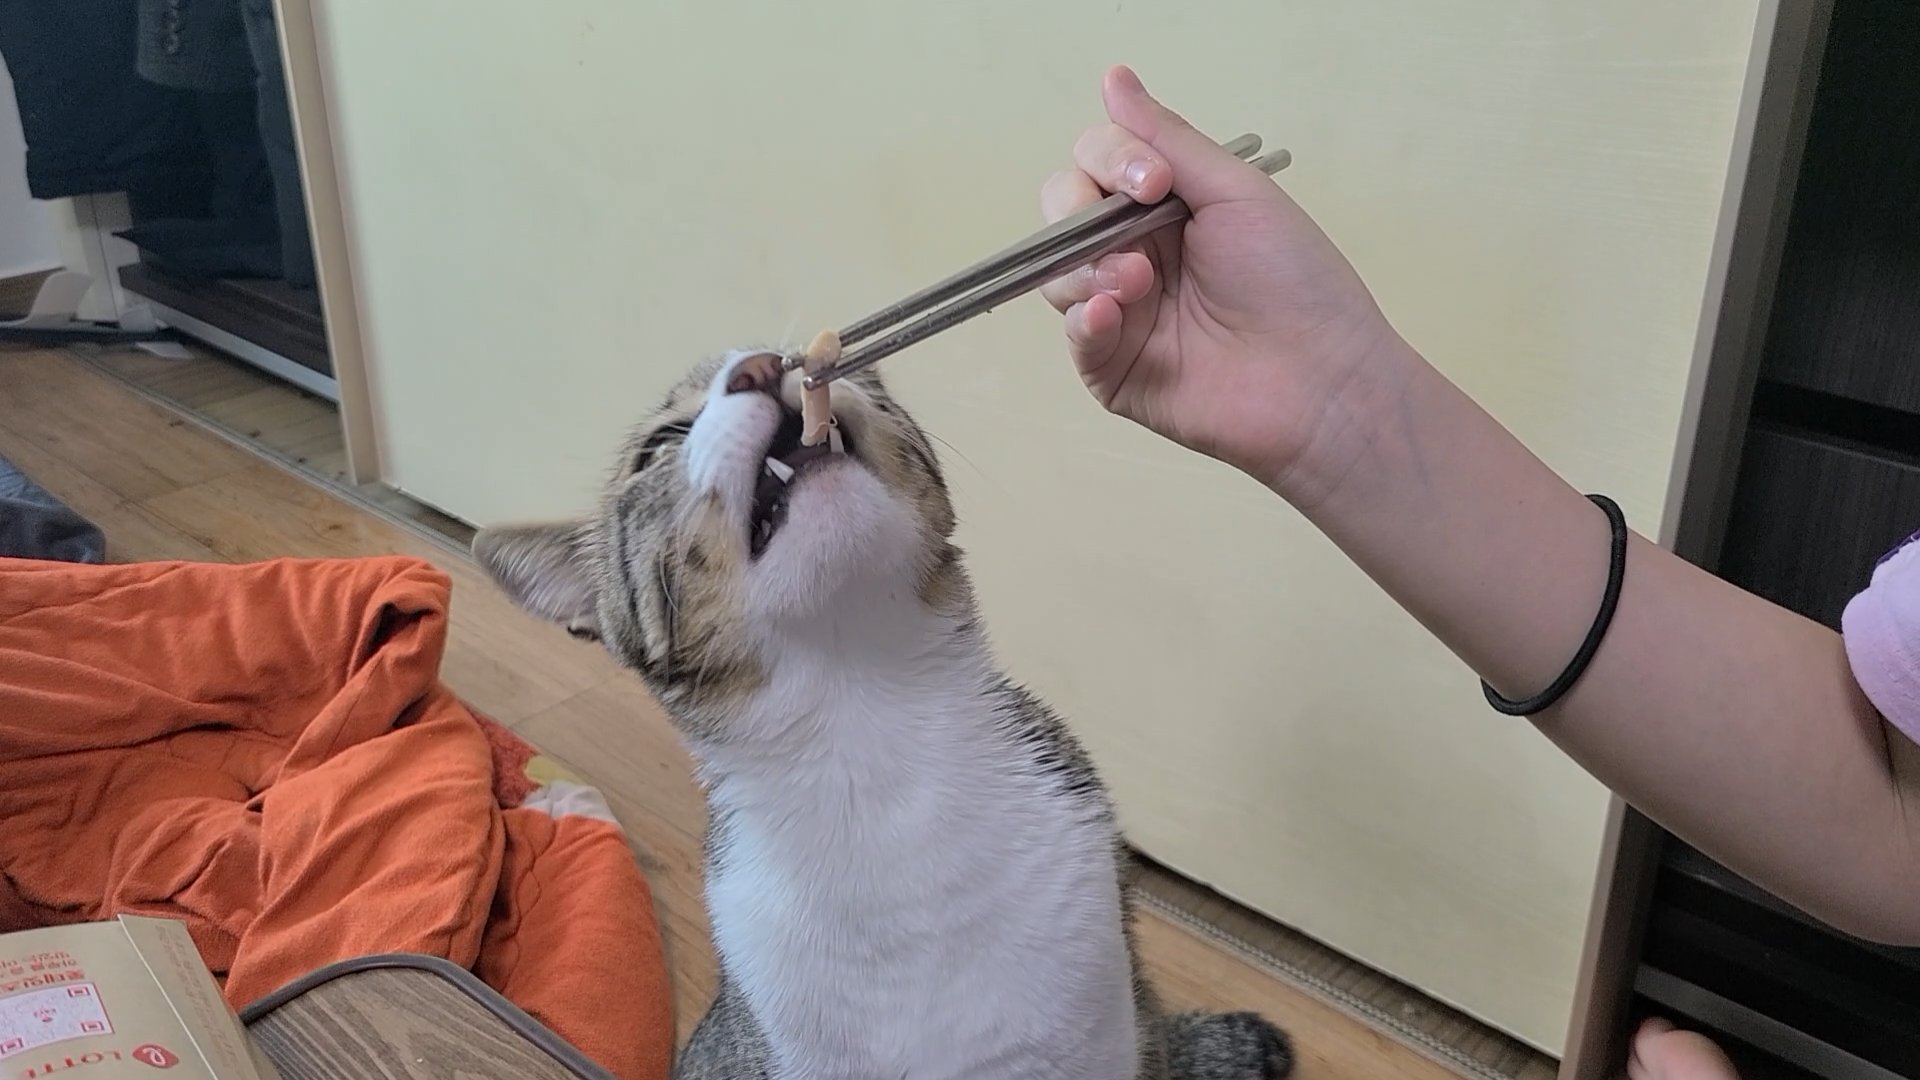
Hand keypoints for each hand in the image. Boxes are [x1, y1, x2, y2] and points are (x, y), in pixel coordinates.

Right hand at [1040, 66, 1405, 496]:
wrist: (1320, 381)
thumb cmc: (1296, 283)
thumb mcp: (1235, 192)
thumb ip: (1168, 138)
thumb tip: (1115, 78)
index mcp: (1164, 208)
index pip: (1096, 164)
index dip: (1109, 162)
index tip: (1155, 183)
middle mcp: (1136, 254)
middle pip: (1062, 211)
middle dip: (1079, 213)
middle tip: (1135, 239)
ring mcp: (1123, 314)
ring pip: (1057, 272)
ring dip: (1086, 269)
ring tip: (1138, 285)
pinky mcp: (1115, 370)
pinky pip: (1074, 335)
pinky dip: (1084, 319)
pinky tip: (1113, 314)